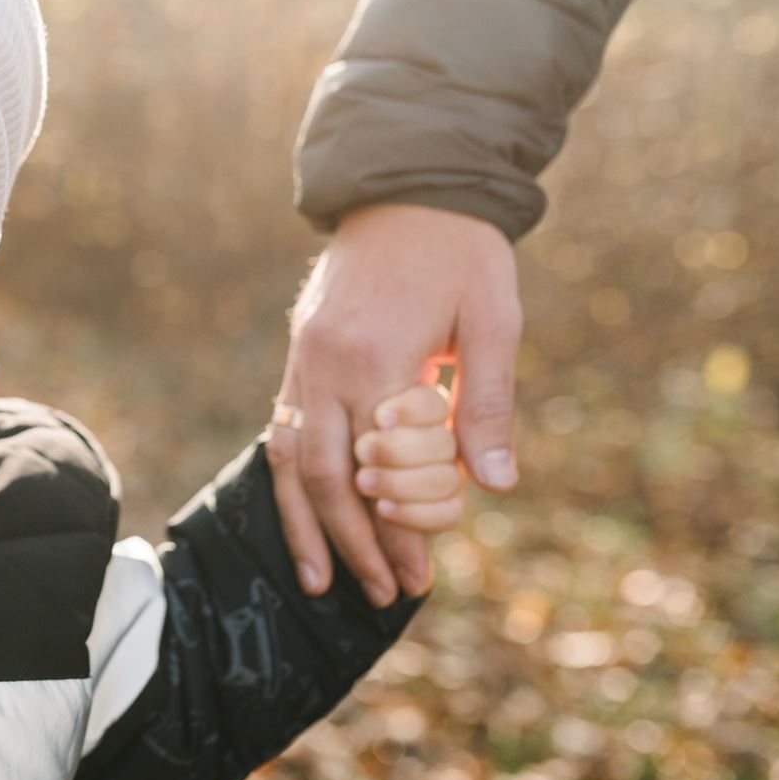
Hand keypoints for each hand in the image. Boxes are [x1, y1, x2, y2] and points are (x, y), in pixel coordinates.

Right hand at [269, 203, 519, 605]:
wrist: (407, 185)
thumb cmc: (460, 253)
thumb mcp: (492, 321)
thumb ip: (486, 403)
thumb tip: (493, 485)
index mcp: (374, 356)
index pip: (378, 469)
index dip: (397, 530)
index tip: (418, 580)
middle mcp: (325, 363)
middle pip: (324, 476)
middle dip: (350, 542)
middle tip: (377, 594)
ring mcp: (303, 357)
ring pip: (289, 457)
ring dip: (303, 522)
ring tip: (317, 577)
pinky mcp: (299, 351)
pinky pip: (285, 426)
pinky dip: (293, 478)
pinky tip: (305, 511)